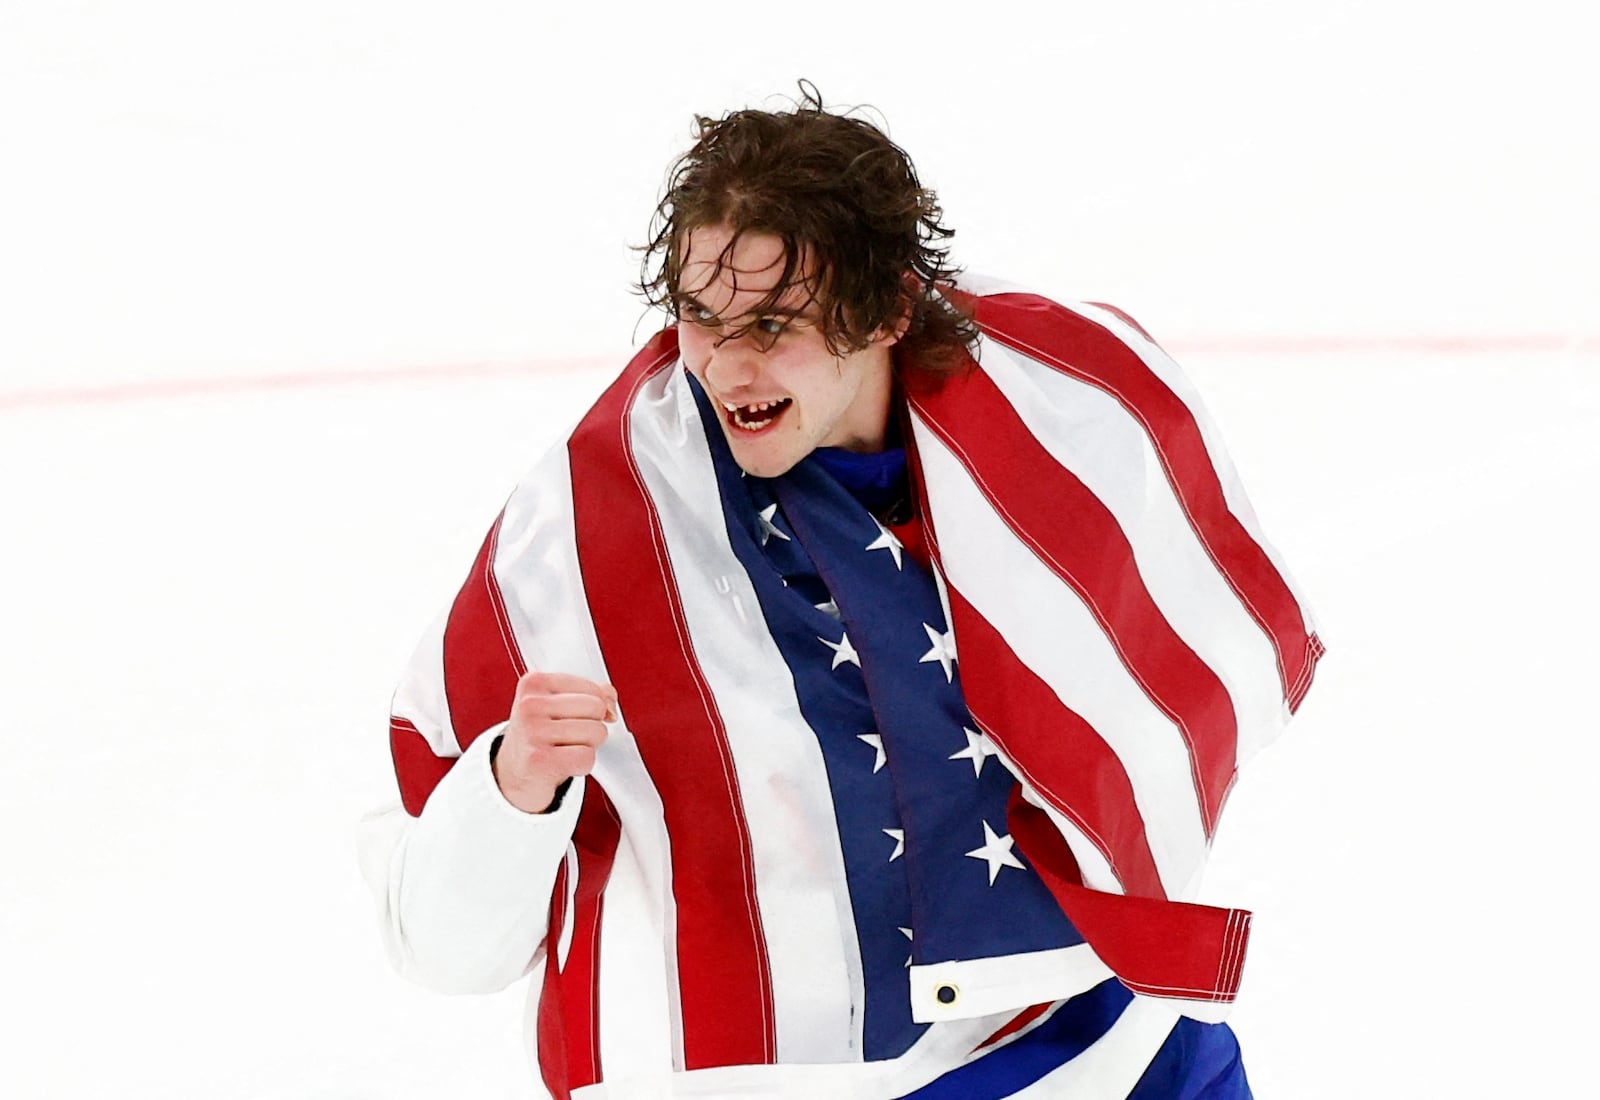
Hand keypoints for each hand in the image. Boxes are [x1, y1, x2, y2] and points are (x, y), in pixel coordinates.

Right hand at [493, 671, 616, 812]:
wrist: (514, 770)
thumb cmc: (541, 733)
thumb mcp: (557, 703)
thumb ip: (591, 693)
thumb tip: (611, 704)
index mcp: (534, 683)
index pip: (593, 689)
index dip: (595, 705)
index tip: (578, 716)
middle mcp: (530, 705)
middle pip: (596, 708)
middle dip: (593, 724)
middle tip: (572, 734)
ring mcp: (532, 732)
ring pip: (595, 732)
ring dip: (589, 745)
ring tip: (566, 747)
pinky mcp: (538, 760)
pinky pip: (586, 757)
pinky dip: (583, 764)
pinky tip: (565, 762)